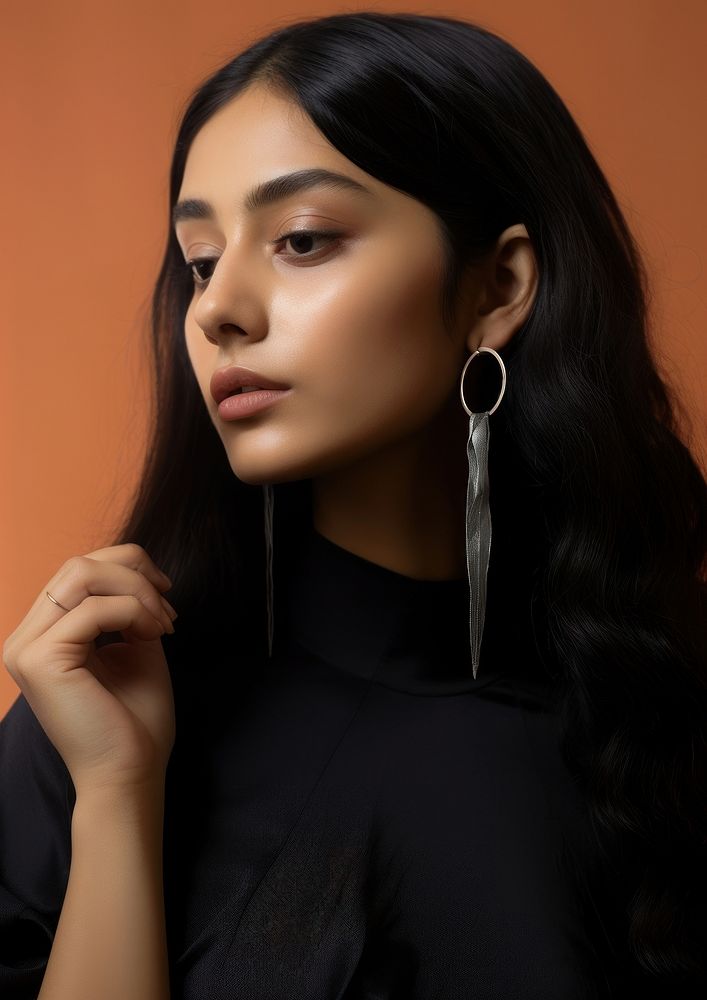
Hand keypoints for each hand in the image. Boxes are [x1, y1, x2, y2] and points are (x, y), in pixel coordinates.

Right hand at [2, 543, 177, 796]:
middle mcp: (27, 637)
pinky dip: (134, 613)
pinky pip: (93, 610)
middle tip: (168, 608)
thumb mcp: (134, 644)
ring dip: (136, 591)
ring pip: (81, 575)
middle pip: (78, 563)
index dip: (128, 567)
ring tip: (163, 624)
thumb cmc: (134, 718)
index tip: (165, 593)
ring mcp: (27, 648)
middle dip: (135, 573)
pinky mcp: (40, 660)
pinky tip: (154, 636)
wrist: (129, 773)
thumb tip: (136, 572)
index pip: (78, 569)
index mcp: (45, 633)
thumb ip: (127, 605)